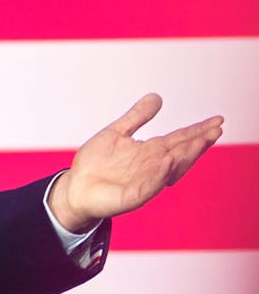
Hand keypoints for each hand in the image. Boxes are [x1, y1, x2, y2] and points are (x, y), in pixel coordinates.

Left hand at [47, 93, 223, 232]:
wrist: (76, 188)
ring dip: (185, 156)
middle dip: (198, 142)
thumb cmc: (96, 163)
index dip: (198, 130)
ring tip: (199, 141)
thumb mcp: (116, 132)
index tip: (217, 121)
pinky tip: (166, 162)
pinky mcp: (132, 196)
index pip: (179, 139)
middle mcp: (152, 166)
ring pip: (170, 168)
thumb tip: (157, 97)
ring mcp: (144, 182)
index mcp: (150, 151)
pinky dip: (159, 175)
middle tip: (216, 130)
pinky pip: (149, 186)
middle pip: (180, 152)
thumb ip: (136, 117)